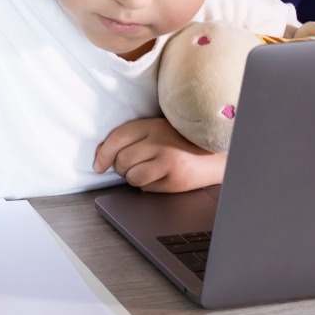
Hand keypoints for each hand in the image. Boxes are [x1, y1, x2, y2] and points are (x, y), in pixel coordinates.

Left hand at [94, 118, 225, 192]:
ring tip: (148, 170)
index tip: (99, 165)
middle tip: (134, 165)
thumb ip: (132, 138)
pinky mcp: (174, 180)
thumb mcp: (157, 130)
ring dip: (134, 177)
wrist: (216, 153)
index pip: (117, 138)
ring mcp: (168, 162)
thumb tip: (100, 156)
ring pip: (132, 177)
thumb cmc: (182, 141)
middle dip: (122, 168)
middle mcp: (160, 141)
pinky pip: (146, 188)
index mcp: (153, 125)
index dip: (103, 154)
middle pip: (122, 161)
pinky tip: (160, 177)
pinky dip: (148, 186)